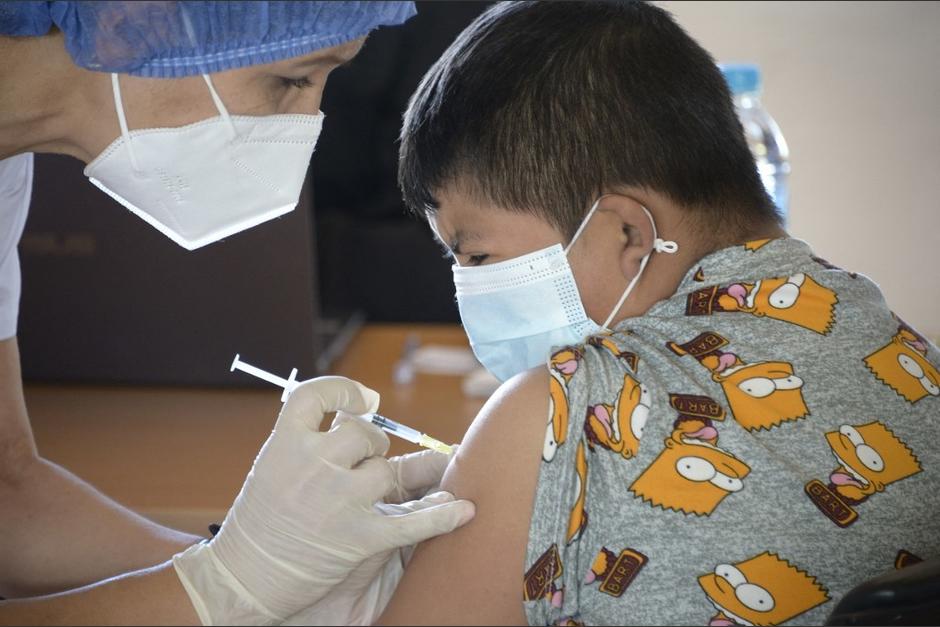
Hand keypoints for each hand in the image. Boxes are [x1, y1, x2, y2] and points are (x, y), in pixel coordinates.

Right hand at [172, 377, 473, 624]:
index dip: (345, 390)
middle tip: (360, 464)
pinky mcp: (357, 538)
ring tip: (363, 499)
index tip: (363, 399)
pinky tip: (465, 511)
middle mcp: (312, 465)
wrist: (241, 581)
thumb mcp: (272, 467)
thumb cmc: (258, 522)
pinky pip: (411, 523)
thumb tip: (359, 408)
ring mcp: (336, 501)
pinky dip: (442, 517)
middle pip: (363, 434)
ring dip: (381, 482)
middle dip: (369, 445)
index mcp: (284, 444)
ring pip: (383, 472)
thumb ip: (309, 439)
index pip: (317, 394)